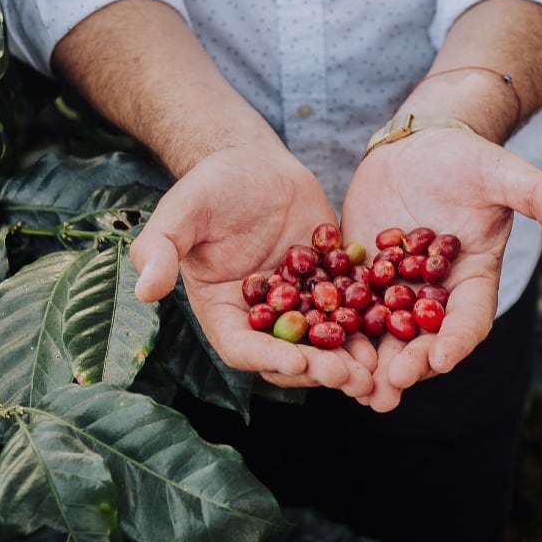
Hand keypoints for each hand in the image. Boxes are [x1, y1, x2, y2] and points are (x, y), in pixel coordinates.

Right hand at [130, 146, 376, 396]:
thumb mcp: (181, 212)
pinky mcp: (330, 290)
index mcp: (223, 312)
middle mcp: (262, 320)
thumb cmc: (210, 186)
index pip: (243, 348)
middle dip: (320, 370)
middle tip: (351, 377)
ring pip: (326, 345)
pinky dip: (373, 329)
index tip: (298, 363)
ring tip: (378, 372)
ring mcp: (299, 307)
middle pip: (290, 358)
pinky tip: (397, 334)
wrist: (254, 164)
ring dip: (352, 362)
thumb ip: (159, 249)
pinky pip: (353, 315)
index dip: (269, 360)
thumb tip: (143, 290)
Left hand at [340, 128, 541, 410]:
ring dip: (370, 366)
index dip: (456, 342)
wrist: (418, 146)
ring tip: (355, 390)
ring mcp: (397, 292)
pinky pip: (347, 313)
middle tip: (388, 388)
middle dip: (407, 367)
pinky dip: (334, 335)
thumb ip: (540, 197)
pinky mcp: (361, 281)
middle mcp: (437, 296)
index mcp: (474, 280)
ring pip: (384, 338)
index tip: (439, 360)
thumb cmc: (466, 159)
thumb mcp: (502, 174)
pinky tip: (313, 354)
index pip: (470, 321)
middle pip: (424, 342)